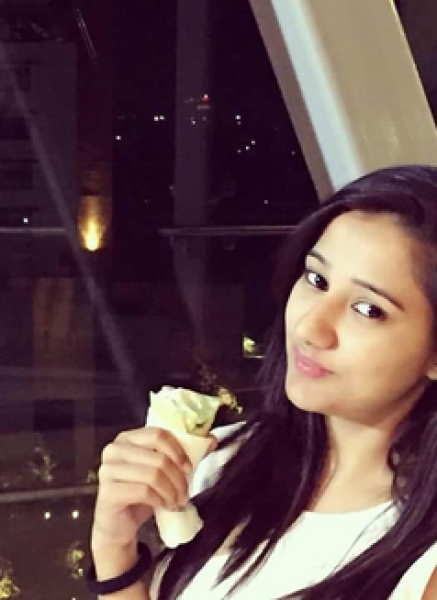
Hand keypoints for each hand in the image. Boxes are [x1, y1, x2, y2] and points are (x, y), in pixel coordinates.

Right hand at [91, 426, 205, 549]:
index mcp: (128, 438)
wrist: (118, 525)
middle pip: (158, 458)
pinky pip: (143, 491)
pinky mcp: (107, 491)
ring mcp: (107, 470)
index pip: (158, 434)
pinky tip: (163, 506)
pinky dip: (159, 500)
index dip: (179, 451)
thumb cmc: (140, 493)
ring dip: (171, 491)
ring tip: (176, 502)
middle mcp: (114, 449)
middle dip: (178, 478)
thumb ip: (183, 454)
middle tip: (185, 493)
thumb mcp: (162, 471)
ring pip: (153, 475)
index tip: (189, 468)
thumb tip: (211, 439)